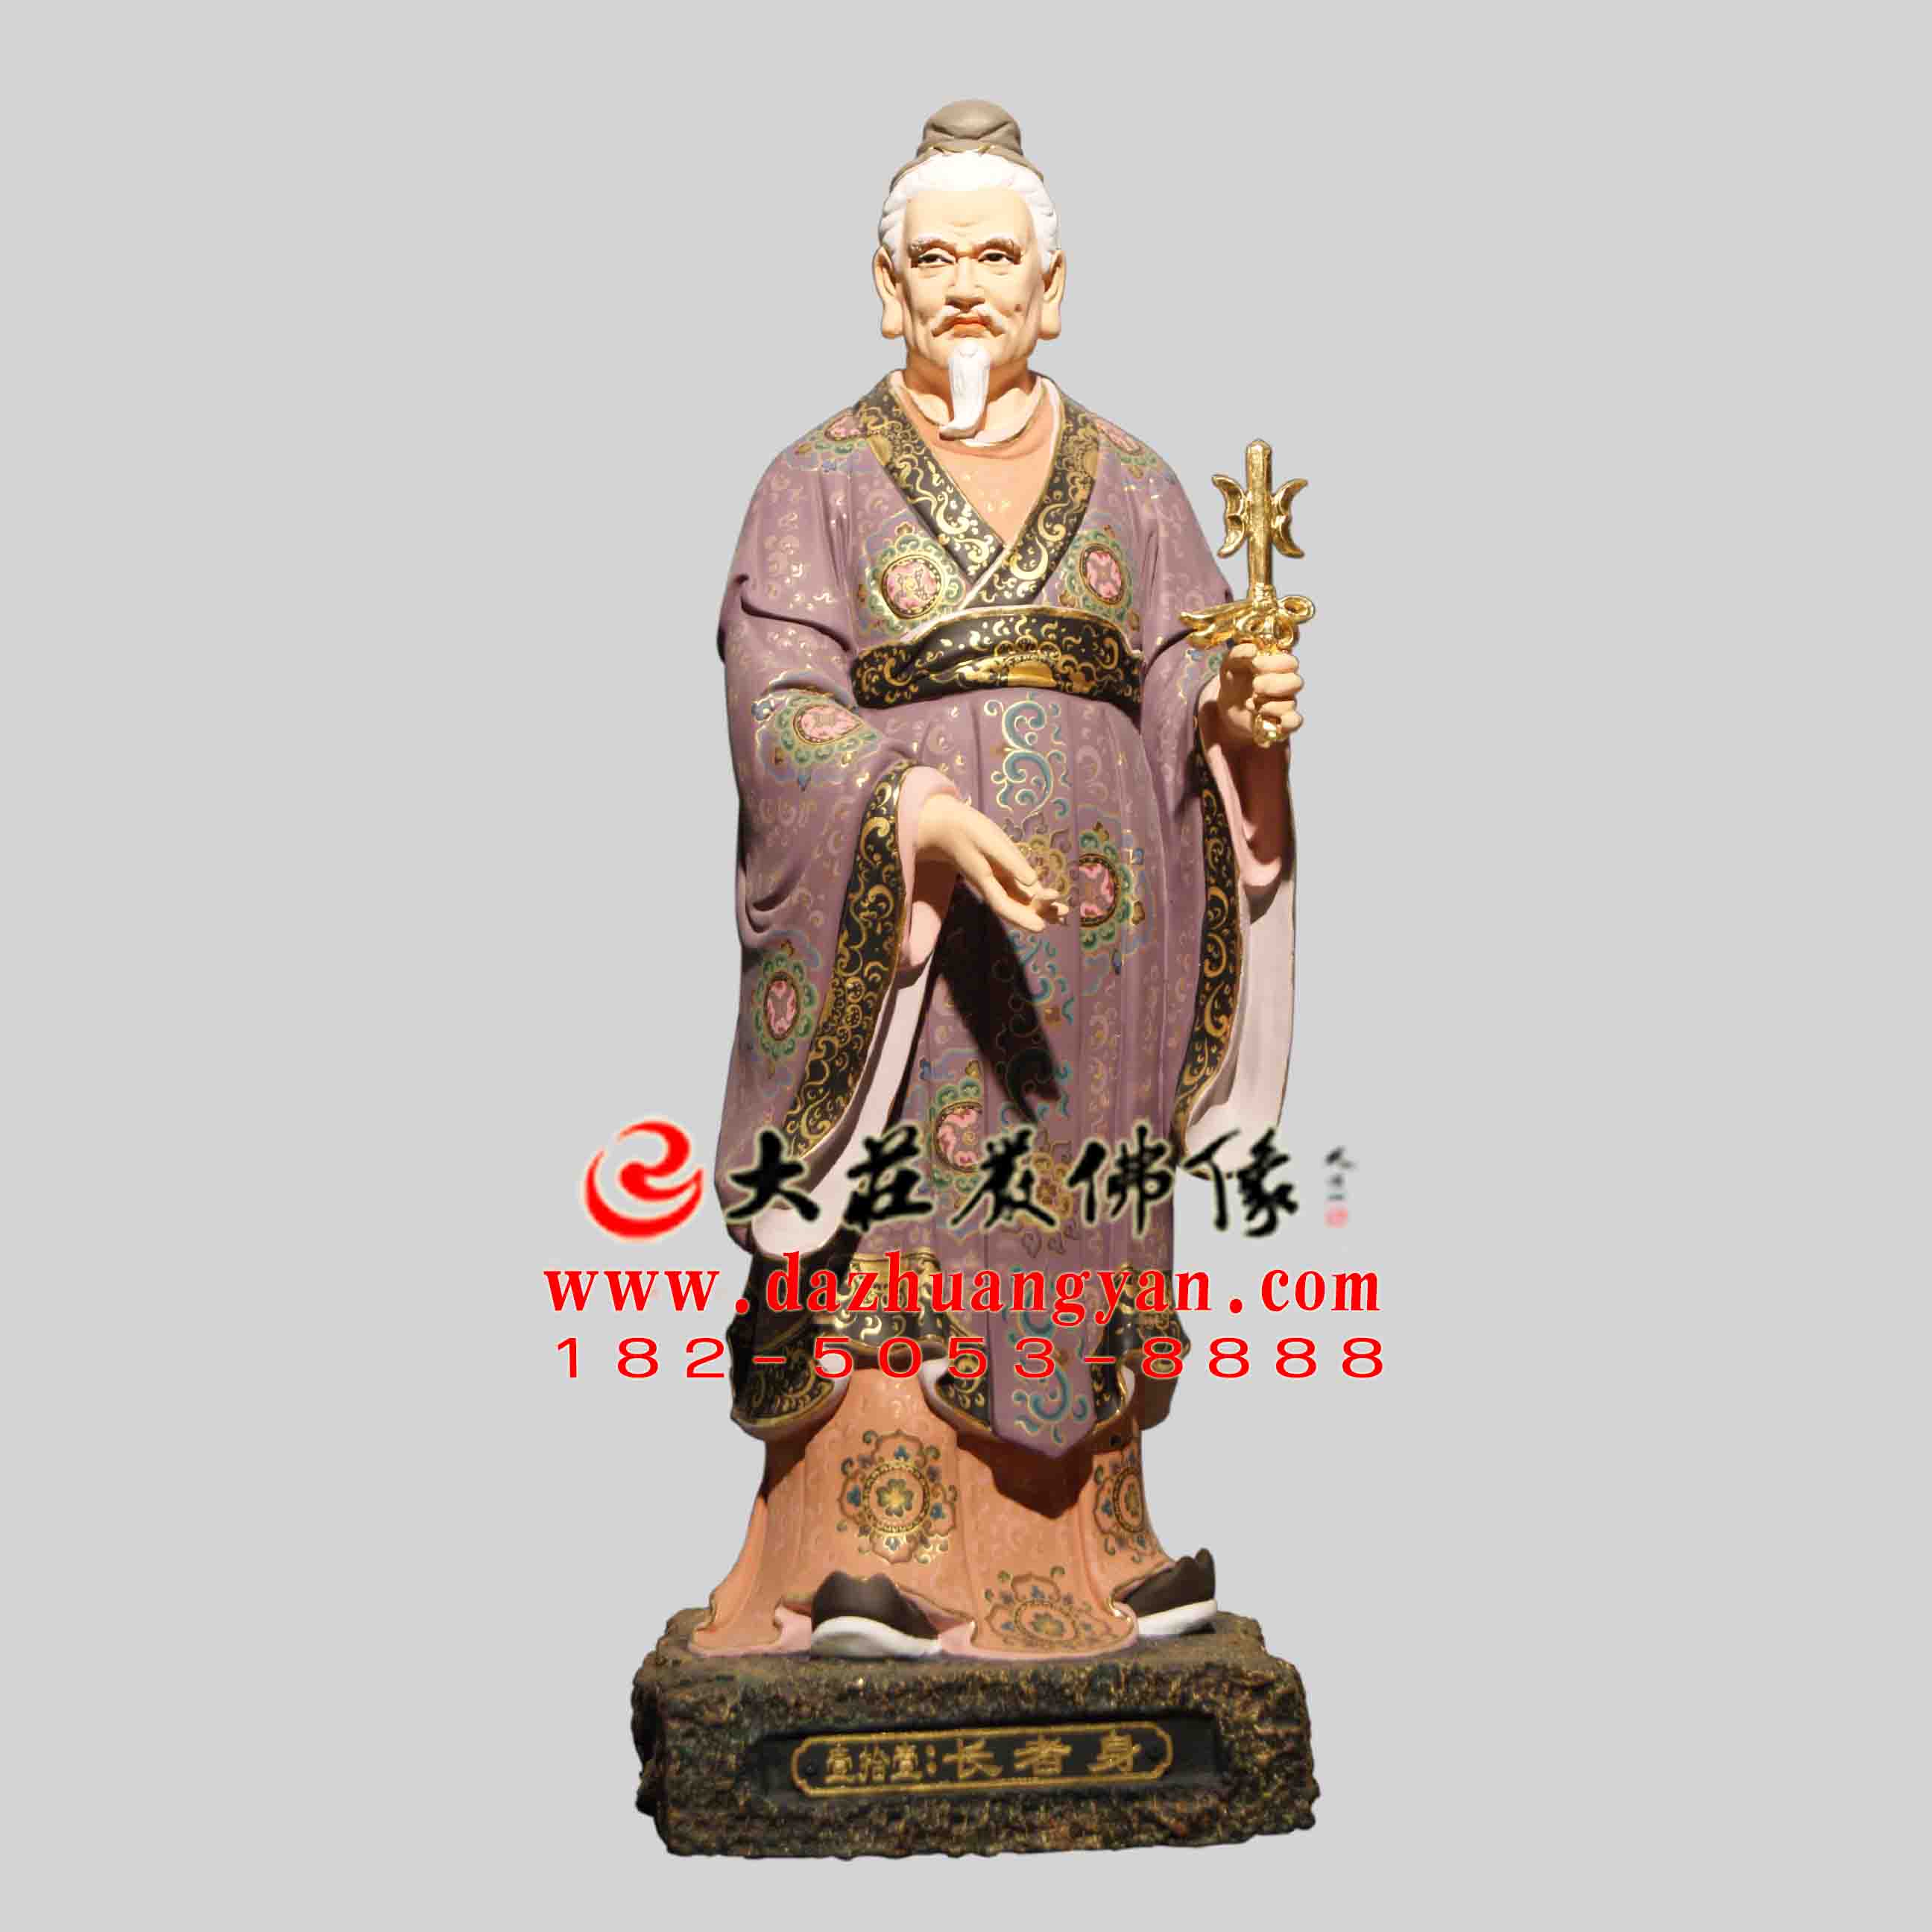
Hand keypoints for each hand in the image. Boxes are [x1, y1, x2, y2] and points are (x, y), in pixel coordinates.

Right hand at [915, 793, 1067, 933]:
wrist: (947, 827)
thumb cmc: (967, 831)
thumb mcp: (990, 843)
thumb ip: (1011, 862)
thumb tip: (1034, 882)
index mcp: (986, 882)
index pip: (1005, 907)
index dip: (1023, 919)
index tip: (1041, 928)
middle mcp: (993, 886)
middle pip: (1017, 907)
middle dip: (1040, 912)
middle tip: (1064, 911)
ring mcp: (997, 880)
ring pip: (1020, 899)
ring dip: (1041, 906)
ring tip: (1064, 909)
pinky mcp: (1000, 872)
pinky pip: (1019, 887)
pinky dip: (1035, 893)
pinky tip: (1050, 895)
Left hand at [1215, 640, 1302, 748]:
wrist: (1228, 705)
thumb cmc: (1235, 679)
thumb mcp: (1230, 663)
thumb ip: (1239, 653)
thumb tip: (1253, 650)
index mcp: (1278, 666)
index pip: (1291, 662)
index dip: (1275, 663)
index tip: (1255, 664)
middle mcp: (1286, 684)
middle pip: (1296, 682)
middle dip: (1272, 684)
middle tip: (1255, 685)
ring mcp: (1286, 703)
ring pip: (1290, 703)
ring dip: (1268, 704)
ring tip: (1250, 703)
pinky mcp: (1282, 722)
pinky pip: (1294, 722)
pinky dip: (1281, 721)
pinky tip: (1262, 717)